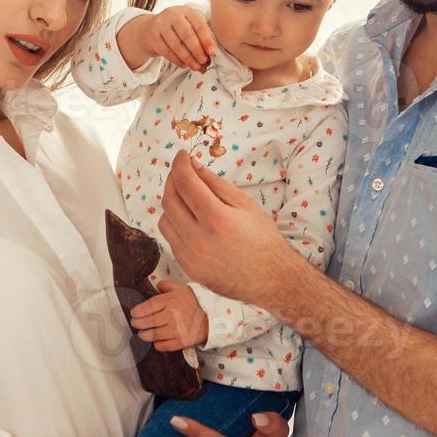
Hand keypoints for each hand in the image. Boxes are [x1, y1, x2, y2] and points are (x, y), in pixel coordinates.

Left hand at [130, 281, 208, 350]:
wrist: (213, 317)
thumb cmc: (195, 302)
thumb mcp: (182, 288)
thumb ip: (167, 286)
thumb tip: (156, 285)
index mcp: (170, 300)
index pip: (148, 307)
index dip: (137, 311)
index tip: (133, 313)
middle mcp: (172, 315)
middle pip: (148, 322)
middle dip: (138, 324)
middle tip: (135, 324)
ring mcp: (177, 330)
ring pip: (153, 335)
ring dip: (145, 335)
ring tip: (143, 334)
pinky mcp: (181, 341)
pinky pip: (163, 346)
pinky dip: (157, 344)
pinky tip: (156, 341)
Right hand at [138, 5, 216, 71]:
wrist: (150, 29)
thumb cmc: (176, 29)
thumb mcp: (189, 26)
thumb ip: (200, 38)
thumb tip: (210, 55)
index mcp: (186, 11)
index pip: (199, 24)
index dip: (206, 39)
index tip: (212, 52)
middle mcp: (173, 15)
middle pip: (187, 34)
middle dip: (197, 50)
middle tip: (203, 61)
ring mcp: (161, 25)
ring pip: (176, 44)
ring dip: (188, 58)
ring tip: (195, 66)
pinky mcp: (152, 36)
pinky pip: (166, 51)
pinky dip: (177, 60)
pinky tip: (184, 64)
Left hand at [158, 149, 299, 311]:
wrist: (271, 280)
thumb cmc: (264, 240)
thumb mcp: (246, 205)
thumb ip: (216, 184)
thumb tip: (194, 166)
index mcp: (216, 219)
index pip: (185, 183)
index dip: (180, 164)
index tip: (182, 156)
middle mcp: (198, 239)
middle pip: (169, 200)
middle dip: (172, 180)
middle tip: (182, 173)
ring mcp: (190, 257)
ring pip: (164, 220)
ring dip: (171, 203)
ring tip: (187, 198)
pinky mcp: (187, 268)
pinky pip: (171, 239)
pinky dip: (176, 224)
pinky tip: (190, 220)